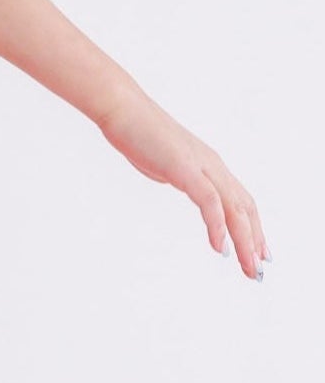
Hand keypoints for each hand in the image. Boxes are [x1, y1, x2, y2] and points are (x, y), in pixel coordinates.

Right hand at [96, 87, 268, 279]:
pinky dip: (217, 227)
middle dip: (254, 241)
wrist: (123, 111)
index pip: (241, 201)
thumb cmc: (139, 133)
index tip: (258, 252)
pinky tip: (219, 248)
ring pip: (234, 209)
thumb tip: (181, 181)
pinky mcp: (185, 170)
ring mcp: (202, 167)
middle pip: (245, 208)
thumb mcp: (166, 161)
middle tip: (258, 271)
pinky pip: (209, 203)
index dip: (253, 228)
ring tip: (248, 266)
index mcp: (210, 165)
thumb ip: (179, 174)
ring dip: (244, 240)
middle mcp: (214, 166)